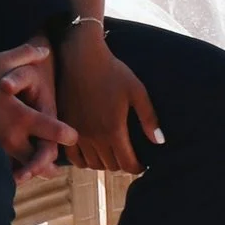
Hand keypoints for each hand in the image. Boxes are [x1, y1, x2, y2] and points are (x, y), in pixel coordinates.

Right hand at [0, 42, 78, 177]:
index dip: (65, 134)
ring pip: (21, 166)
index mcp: (18, 114)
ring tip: (44, 169)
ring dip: (33, 168)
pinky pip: (5, 164)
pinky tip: (20, 166)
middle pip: (38, 159)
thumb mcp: (3, 60)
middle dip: (50, 163)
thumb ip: (27, 54)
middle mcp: (10, 135)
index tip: (74, 136)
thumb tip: (46, 50)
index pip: (49, 130)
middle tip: (58, 165)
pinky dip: (15, 167)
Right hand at [56, 30, 163, 174]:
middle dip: (122, 164)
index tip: (141, 164)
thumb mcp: (136, 91)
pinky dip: (83, 160)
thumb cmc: (112, 71)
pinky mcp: (65, 126)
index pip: (127, 164)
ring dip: (104, 163)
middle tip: (127, 155)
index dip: (137, 167)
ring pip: (92, 164)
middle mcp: (94, 136)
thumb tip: (159, 141)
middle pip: (110, 166)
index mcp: (114, 129)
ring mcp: (77, 133)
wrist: (81, 56)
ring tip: (111, 154)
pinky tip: (91, 152)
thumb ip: (149, 118)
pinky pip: (73, 156)